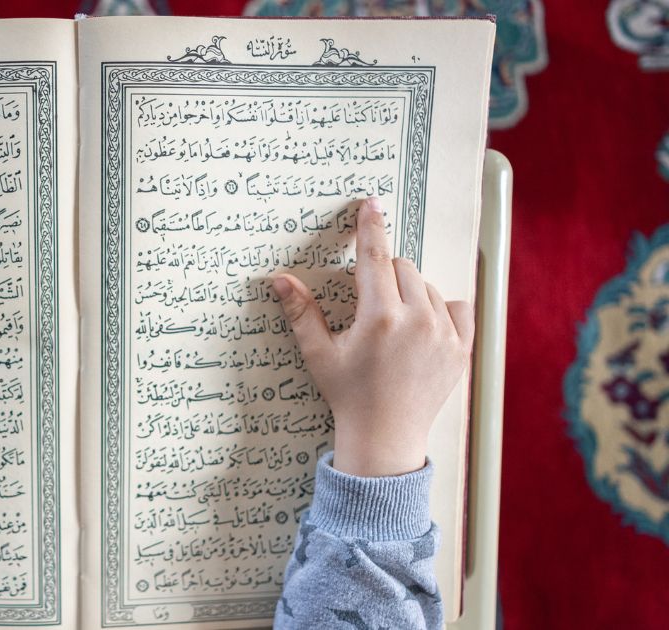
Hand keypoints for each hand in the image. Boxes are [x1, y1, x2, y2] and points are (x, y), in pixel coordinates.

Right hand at [271, 198, 474, 476]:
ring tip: (392, 325)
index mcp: (379, 319)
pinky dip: (439, 308)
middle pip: (403, 267)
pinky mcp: (461, 348)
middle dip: (385, 276)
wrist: (385, 437)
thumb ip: (301, 312)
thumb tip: (278, 278)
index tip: (371, 203)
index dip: (370, 227)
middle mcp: (416, 322)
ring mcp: (443, 335)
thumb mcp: (318, 354)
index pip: (375, 258)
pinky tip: (422, 327)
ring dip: (409, 292)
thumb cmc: (348, 394)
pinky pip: (457, 306)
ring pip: (427, 285)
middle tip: (370, 307)